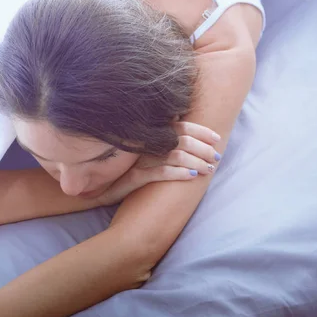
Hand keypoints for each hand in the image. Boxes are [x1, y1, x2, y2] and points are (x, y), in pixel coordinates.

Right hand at [95, 122, 220, 205]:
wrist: (99, 190)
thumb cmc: (125, 171)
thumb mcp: (145, 154)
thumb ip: (163, 141)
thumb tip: (186, 131)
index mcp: (150, 135)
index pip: (180, 125)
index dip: (201, 130)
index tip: (216, 138)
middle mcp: (146, 144)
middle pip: (181, 139)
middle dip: (203, 148)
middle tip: (216, 157)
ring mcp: (140, 160)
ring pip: (175, 155)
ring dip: (196, 162)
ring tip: (209, 169)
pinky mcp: (134, 177)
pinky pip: (161, 173)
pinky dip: (179, 174)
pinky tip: (192, 177)